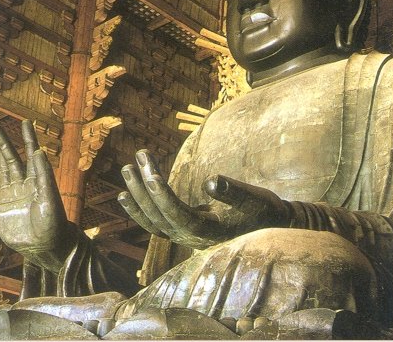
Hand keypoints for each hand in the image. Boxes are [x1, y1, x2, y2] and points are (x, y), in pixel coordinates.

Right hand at [0, 120, 74, 272]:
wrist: (43, 247)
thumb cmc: (53, 224)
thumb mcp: (50, 200)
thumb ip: (44, 177)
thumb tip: (39, 152)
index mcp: (39, 179)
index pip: (32, 153)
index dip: (28, 137)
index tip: (25, 122)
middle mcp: (26, 182)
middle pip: (12, 156)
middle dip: (4, 139)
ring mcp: (13, 191)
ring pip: (3, 166)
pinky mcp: (2, 203)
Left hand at [118, 150, 290, 248]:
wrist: (266, 226)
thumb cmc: (261, 210)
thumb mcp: (253, 198)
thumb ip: (233, 192)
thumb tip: (211, 182)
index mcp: (207, 231)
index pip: (176, 212)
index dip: (161, 193)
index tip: (148, 171)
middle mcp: (190, 237)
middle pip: (159, 214)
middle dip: (145, 185)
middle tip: (138, 156)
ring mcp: (183, 236)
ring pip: (152, 220)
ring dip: (137, 195)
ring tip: (127, 169)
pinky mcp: (181, 230)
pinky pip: (153, 223)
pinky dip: (138, 209)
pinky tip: (125, 195)